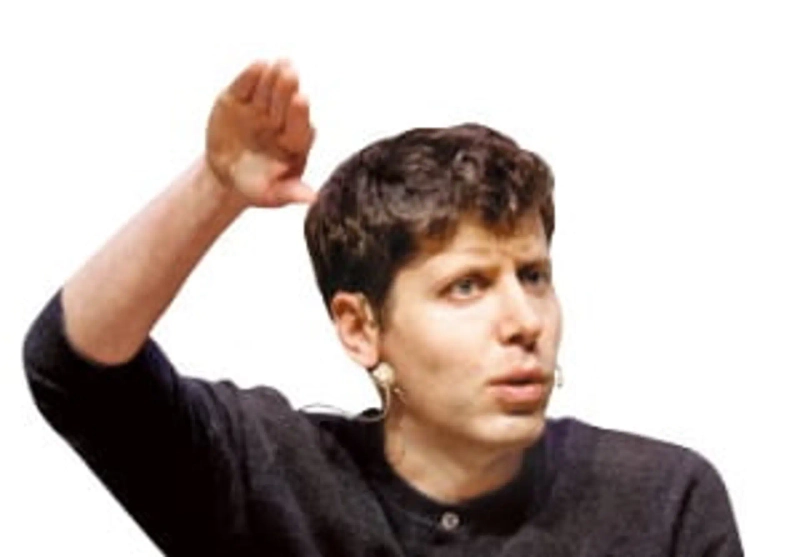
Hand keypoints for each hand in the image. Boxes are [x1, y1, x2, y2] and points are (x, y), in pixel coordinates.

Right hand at [205, 60, 315, 206]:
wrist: (227, 174)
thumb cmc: (256, 187)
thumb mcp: (270, 195)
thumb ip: (289, 193)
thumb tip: (313, 198)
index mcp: (296, 142)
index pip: (299, 126)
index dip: (299, 113)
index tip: (301, 99)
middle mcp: (282, 120)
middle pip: (285, 102)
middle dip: (286, 89)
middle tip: (289, 74)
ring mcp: (261, 107)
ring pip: (268, 89)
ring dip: (271, 77)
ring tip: (274, 65)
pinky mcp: (240, 98)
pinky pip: (246, 85)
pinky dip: (250, 75)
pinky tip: (258, 65)